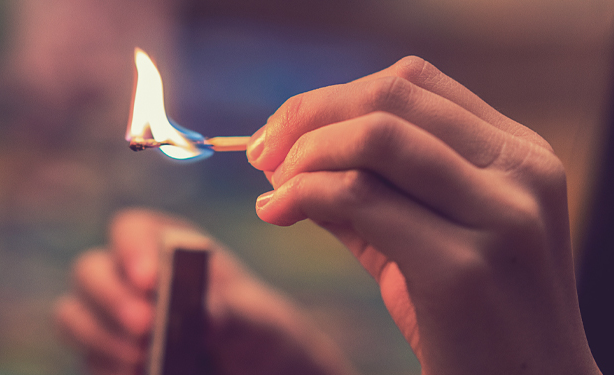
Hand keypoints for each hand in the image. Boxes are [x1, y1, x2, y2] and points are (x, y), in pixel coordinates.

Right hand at [54, 208, 353, 374]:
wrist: (254, 367)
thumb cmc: (253, 331)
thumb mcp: (255, 321)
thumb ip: (231, 314)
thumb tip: (204, 316)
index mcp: (163, 244)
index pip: (130, 229)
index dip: (132, 249)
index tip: (149, 280)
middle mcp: (127, 276)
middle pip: (89, 270)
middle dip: (111, 298)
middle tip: (146, 327)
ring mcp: (110, 318)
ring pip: (73, 315)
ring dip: (100, 337)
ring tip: (141, 359)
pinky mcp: (104, 356)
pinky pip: (88, 359)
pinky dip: (106, 366)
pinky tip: (136, 374)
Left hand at [248, 56, 600, 373]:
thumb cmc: (470, 317)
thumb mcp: (422, 238)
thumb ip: (365, 192)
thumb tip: (283, 156)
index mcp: (518, 154)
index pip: (411, 82)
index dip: (332, 98)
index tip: (284, 130)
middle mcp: (519, 172)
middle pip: (388, 96)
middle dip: (307, 116)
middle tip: (263, 151)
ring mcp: (499, 215)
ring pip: (374, 136)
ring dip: (304, 154)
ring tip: (273, 186)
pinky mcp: (463, 265)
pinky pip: (359, 196)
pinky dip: (302, 194)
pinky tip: (276, 211)